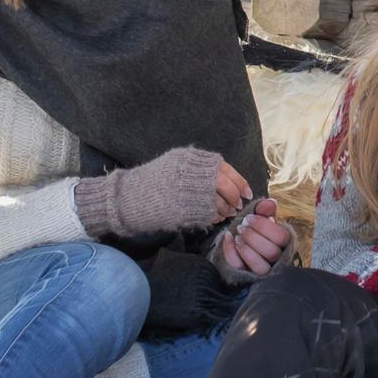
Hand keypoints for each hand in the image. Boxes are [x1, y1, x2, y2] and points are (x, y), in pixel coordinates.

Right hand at [75, 145, 251, 240]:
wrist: (130, 197)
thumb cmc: (155, 179)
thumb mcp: (176, 162)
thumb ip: (200, 166)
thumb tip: (227, 176)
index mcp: (192, 159)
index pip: (226, 169)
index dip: (240, 182)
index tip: (247, 191)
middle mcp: (193, 174)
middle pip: (226, 186)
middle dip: (236, 197)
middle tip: (239, 204)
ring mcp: (189, 193)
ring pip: (220, 203)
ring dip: (227, 209)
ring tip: (227, 212)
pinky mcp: (185, 211)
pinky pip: (208, 215)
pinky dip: (215, 218)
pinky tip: (214, 218)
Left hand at [216, 198, 293, 279]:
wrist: (241, 248)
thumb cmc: (256, 233)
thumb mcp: (261, 220)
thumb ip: (265, 210)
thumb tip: (271, 202)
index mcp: (283, 244)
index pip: (281, 237)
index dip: (264, 226)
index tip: (249, 218)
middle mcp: (276, 260)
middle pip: (272, 252)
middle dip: (253, 237)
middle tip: (241, 227)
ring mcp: (262, 271)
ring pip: (261, 267)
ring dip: (246, 249)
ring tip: (237, 236)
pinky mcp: (247, 276)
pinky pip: (240, 268)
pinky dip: (231, 252)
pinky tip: (228, 239)